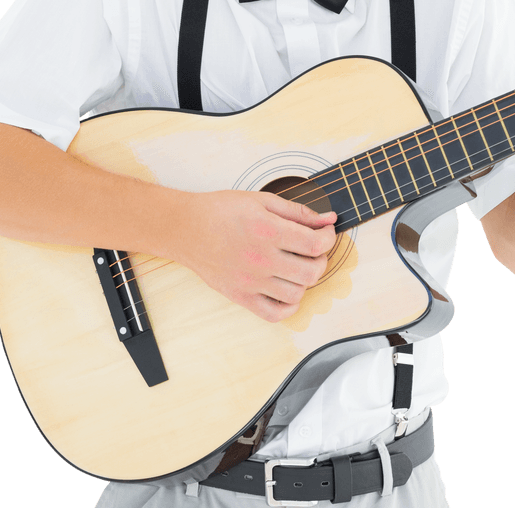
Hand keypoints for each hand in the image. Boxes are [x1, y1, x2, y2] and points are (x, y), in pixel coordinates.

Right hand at [176, 190, 337, 321]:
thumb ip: (298, 211)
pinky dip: (289, 307)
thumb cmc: (221, 210)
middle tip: (315, 249)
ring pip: (297, 294)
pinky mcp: (240, 296)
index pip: (316, 244)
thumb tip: (328, 219)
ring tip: (299, 267)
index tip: (326, 232)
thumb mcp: (263, 201)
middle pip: (312, 272)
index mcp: (268, 231)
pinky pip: (274, 314)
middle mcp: (261, 260)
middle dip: (322, 259)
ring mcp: (250, 282)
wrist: (185, 228)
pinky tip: (288, 289)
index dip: (329, 238)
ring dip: (306, 281)